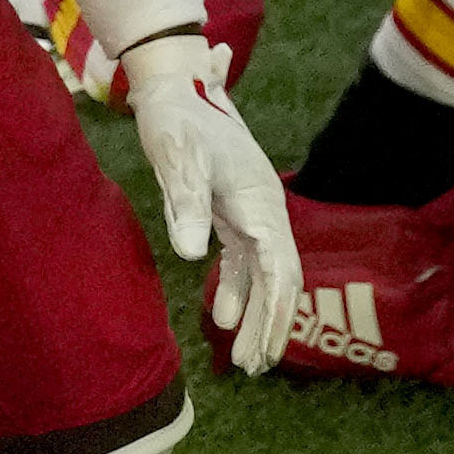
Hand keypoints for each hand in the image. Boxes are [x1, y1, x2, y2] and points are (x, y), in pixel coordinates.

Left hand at [122, 34, 301, 375]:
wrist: (172, 84)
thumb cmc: (175, 120)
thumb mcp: (177, 160)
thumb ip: (186, 206)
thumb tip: (192, 258)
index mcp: (261, 202)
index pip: (278, 270)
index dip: (272, 314)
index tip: (259, 352)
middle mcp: (267, 210)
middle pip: (281, 280)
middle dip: (270, 327)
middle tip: (252, 369)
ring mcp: (254, 212)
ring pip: (266, 275)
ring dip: (256, 316)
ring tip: (243, 361)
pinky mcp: (236, 212)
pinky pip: (248, 262)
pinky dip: (239, 292)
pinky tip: (221, 320)